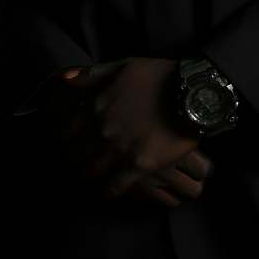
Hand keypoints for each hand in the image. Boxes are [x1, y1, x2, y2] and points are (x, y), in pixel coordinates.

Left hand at [49, 59, 213, 201]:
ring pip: (92, 172)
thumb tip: (65, 79)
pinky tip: (109, 191)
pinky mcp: (139, 166)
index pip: (65, 132)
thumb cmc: (159, 76)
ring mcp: (120, 150)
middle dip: (76, 159)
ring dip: (91, 175)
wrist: (194, 93)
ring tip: (94, 176)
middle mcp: (102, 131)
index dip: (64, 140)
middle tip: (80, 162)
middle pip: (77, 156)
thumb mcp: (123, 66)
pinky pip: (115, 187)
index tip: (69, 143)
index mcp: (95, 107)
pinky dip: (109, 191)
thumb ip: (92, 74)